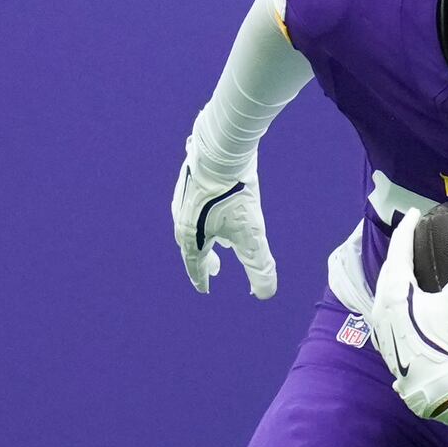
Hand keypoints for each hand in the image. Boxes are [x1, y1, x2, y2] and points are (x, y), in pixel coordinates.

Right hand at [172, 136, 276, 297]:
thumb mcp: (252, 236)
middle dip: (204, 260)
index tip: (206, 289)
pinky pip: (197, 204)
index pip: (195, 265)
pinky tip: (218, 210)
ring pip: (193, 224)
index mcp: (192, 237)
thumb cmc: (235, 196)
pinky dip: (206, 216)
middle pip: (192, 246)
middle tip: (217, 270)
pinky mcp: (192, 180)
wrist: (222, 152)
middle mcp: (182, 218)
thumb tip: (265, 294)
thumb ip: (259, 266)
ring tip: (220, 242)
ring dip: (205, 237)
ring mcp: (184, 198)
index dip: (201, 279)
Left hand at [367, 210, 447, 418]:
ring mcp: (383, 327)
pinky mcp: (389, 342)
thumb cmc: (442, 345)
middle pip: (388, 270)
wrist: (435, 388)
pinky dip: (398, 294)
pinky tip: (409, 302)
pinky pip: (389, 307)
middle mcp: (382, 307)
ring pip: (386, 290)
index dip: (407, 230)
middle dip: (400, 251)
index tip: (415, 213)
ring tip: (409, 266)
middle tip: (411, 236)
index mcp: (394, 293)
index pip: (398, 251)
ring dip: (397, 274)